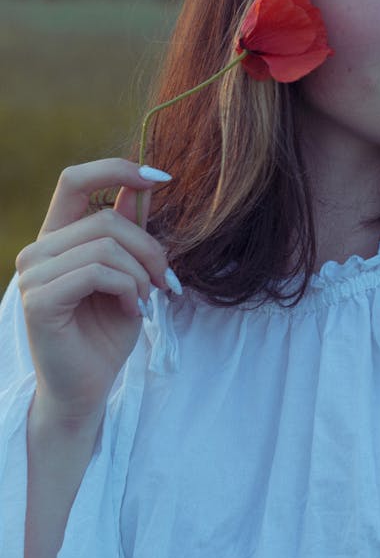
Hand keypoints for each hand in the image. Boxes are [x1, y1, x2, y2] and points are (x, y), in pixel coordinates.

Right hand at [15, 159, 174, 426]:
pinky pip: (97, 273)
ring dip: (141, 275)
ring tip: (145, 300)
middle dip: (149, 248)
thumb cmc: (107, 332)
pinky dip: (127, 290)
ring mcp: (33, 275)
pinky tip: (132, 311)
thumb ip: (131, 230)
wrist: (88, 389)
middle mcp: (38, 250)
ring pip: (105, 247)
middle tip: (167, 280)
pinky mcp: (39, 301)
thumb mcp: (130, 272)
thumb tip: (145, 184)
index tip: (162, 177)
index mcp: (57, 237)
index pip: (75, 179)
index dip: (117, 169)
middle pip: (105, 220)